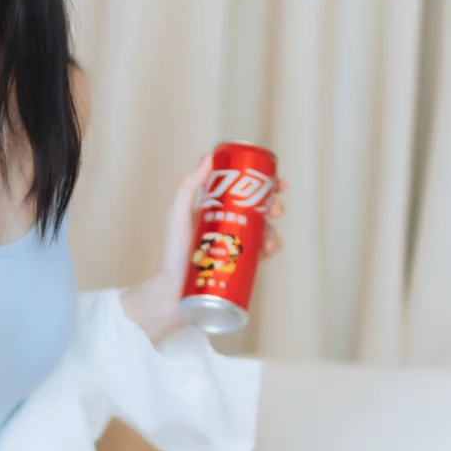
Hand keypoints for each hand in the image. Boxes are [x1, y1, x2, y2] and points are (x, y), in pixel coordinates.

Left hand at [120, 152, 288, 343]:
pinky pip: (263, 253)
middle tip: (277, 209)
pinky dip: (271, 249)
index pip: (244, 189)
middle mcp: (228, 223)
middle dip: (275, 206)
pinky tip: (269, 251)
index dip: (265, 183)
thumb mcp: (177, 215)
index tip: (278, 182)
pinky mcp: (242, 264)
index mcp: (216, 207)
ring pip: (265, 230)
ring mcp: (237, 244)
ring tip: (269, 239)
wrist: (174, 294)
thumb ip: (190, 186)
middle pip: (259, 208)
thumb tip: (210, 156)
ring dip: (274, 230)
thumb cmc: (172, 255)